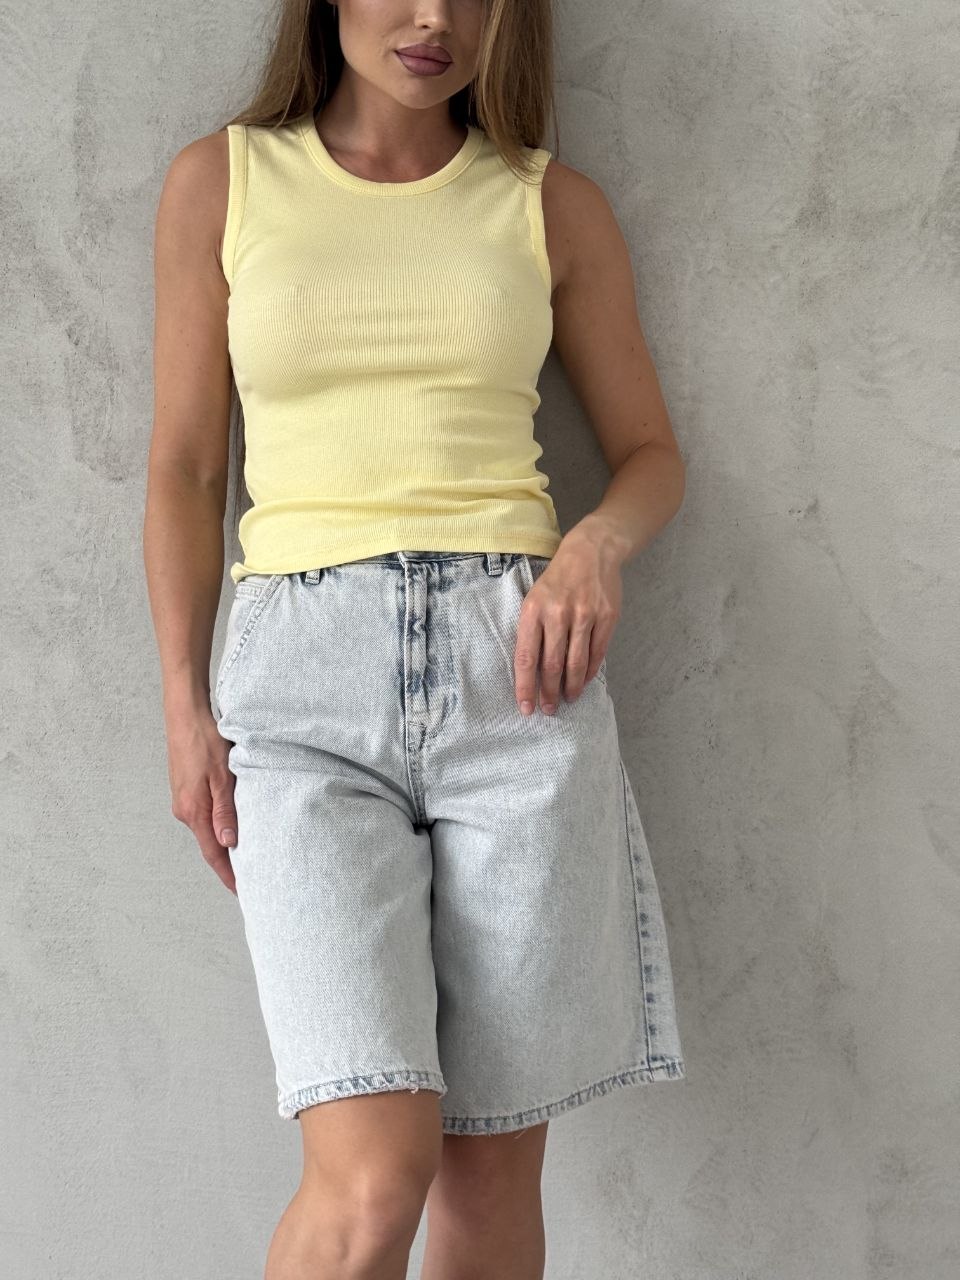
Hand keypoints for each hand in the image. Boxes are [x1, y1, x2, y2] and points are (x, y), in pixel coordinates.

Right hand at [165, 696, 239, 893]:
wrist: (184, 715)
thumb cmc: (204, 742)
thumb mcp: (222, 777)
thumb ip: (226, 811)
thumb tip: (228, 844)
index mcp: (193, 811)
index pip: (213, 853)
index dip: (228, 873)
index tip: (242, 891)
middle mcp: (185, 810)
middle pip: (210, 844)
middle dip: (229, 862)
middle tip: (251, 877)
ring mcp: (184, 800)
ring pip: (208, 828)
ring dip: (225, 842)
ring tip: (247, 854)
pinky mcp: (186, 789)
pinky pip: (205, 814)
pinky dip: (219, 823)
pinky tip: (233, 823)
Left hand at [514, 538, 622, 714]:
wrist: (591, 551)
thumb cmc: (557, 580)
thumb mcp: (534, 599)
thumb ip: (532, 632)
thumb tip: (531, 672)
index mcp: (533, 610)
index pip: (527, 657)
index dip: (526, 687)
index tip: (526, 707)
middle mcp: (558, 614)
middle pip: (552, 665)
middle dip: (549, 693)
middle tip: (549, 710)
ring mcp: (585, 615)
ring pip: (576, 663)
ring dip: (571, 687)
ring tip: (567, 699)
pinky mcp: (607, 617)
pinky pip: (597, 653)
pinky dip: (589, 672)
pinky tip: (583, 681)